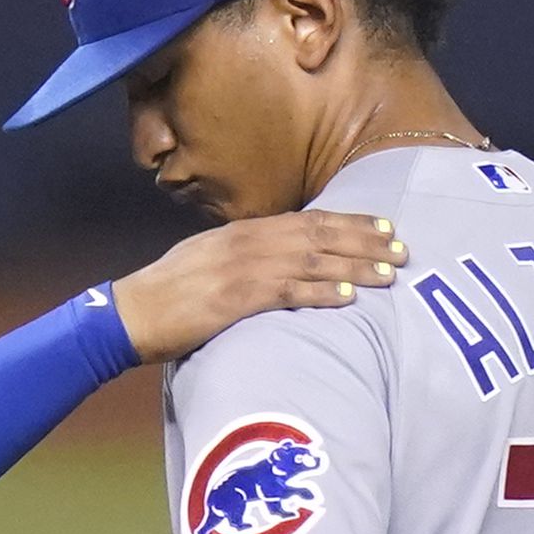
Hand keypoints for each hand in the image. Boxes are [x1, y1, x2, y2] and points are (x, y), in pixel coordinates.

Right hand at [111, 211, 405, 362]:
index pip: (307, 220)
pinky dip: (322, 291)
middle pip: (318, 234)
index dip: (349, 223)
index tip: (383, 227)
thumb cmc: (169, 296)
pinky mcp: (236, 299)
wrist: (130, 313)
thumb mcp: (209, 263)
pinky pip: (289, 291)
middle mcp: (247, 242)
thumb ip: (245, 259)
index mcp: (242, 232)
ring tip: (391, 273)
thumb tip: (279, 265)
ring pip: (312, 260)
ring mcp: (241, 269)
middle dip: (365, 240)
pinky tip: (350, 295)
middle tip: (403, 247)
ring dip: (356, 266)